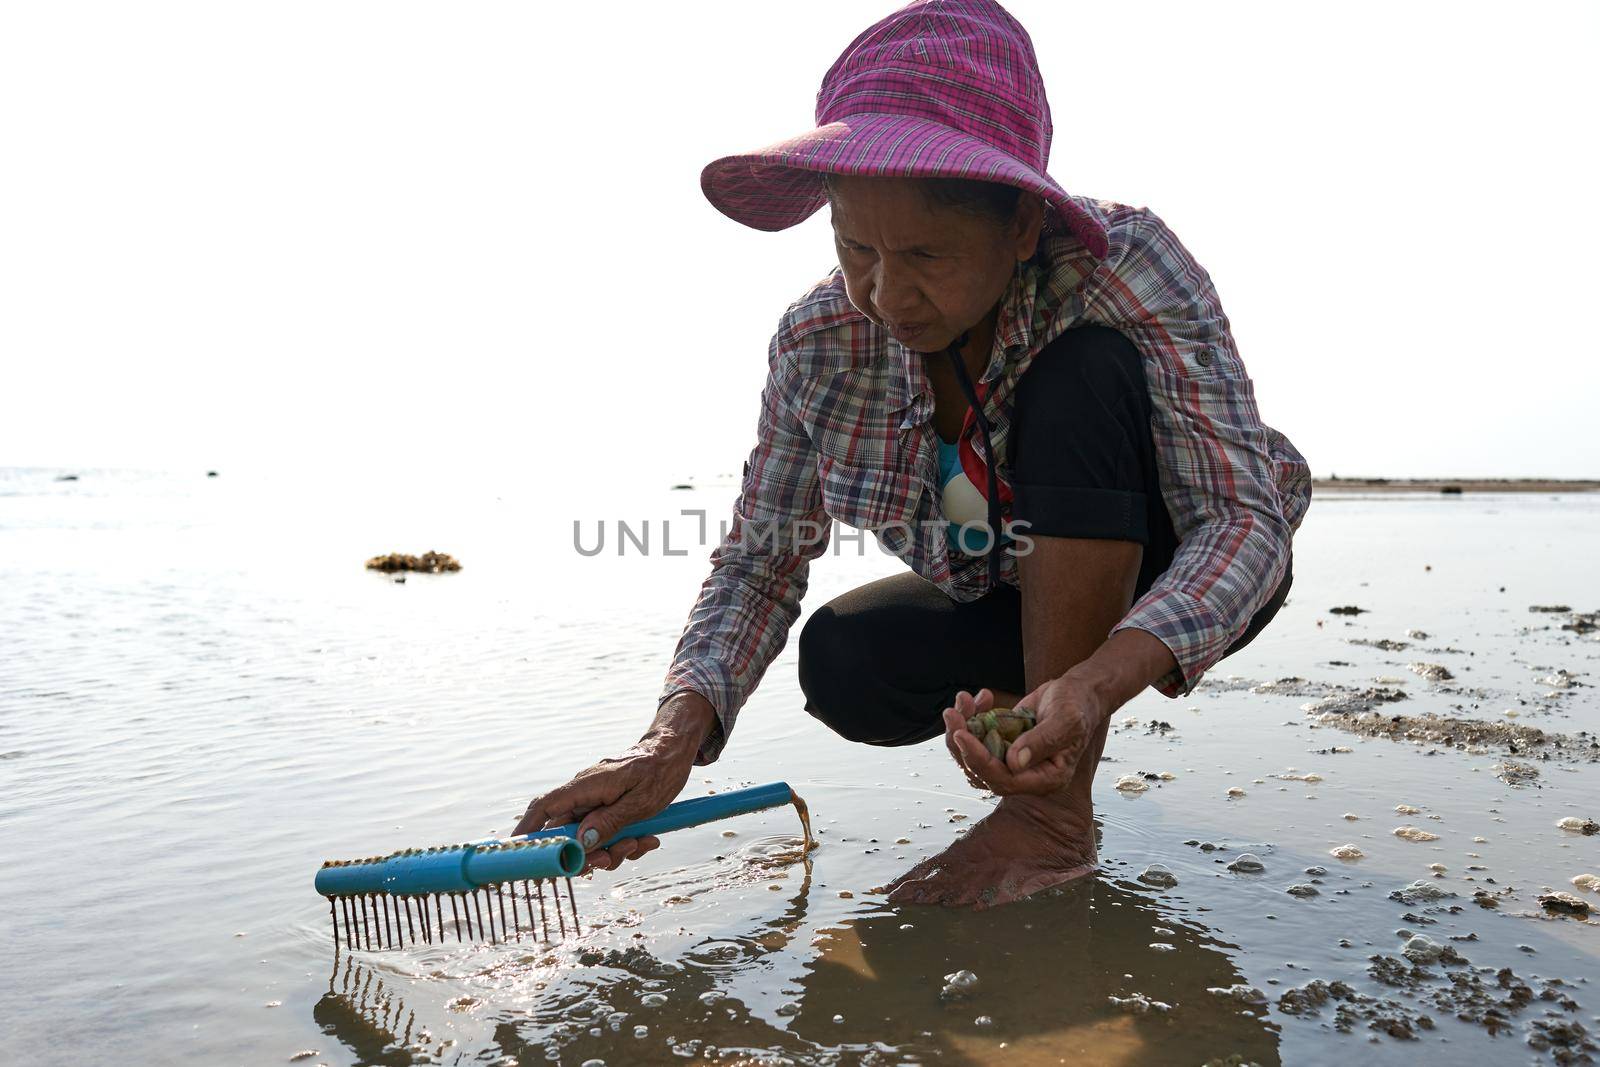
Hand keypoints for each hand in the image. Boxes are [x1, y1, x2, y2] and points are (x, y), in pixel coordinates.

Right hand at [512, 693, 712, 871]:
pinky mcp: (605, 809)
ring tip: (640, 843)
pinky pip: (603, 835)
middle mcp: (584, 794)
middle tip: (611, 857)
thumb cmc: (660, 770)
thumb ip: (609, 822)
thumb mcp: (640, 802)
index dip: (527, 830)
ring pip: (586, 840)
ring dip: (611, 851)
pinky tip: (646, 839)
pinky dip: (622, 844)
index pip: (544, 807)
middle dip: (586, 855)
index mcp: (586, 786)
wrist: (673, 752)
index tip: (519, 853)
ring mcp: (594, 802)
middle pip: (565, 834)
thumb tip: (581, 842)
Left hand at [941, 677, 1107, 796]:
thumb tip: (1014, 762)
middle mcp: (1026, 775)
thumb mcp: (1066, 720)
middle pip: (981, 772)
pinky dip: (971, 716)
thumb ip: (1042, 742)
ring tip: (963, 699)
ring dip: (961, 727)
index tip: (962, 734)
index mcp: (1045, 779)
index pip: (1004, 780)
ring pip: (973, 755)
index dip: (979, 760)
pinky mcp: (1002, 743)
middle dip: (961, 743)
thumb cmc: (1078, 706)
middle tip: (952, 713)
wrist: (1078, 693)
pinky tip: (982, 696)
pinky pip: (977, 738)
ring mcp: (1011, 760)